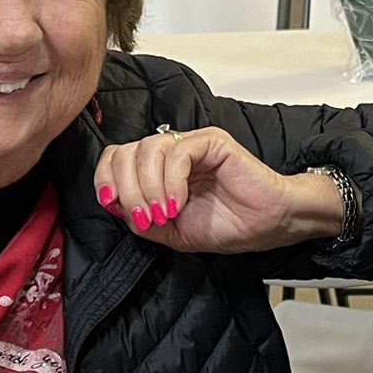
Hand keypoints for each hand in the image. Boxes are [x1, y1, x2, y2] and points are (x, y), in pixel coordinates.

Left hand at [93, 126, 342, 253]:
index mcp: (158, 168)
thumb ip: (138, 217)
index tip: (112, 203)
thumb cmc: (227, 225)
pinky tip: (179, 202)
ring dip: (149, 187)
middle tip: (146, 218)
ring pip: (148, 149)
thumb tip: (112, 202)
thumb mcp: (169, 230)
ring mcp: (191, 143)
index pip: (116, 157)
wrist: (266, 226)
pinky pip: (178, 151)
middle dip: (128, 189)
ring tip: (165, 212)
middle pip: (126, 151)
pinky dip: (171, 180)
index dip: (106, 178)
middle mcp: (171, 151)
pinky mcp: (211, 141)